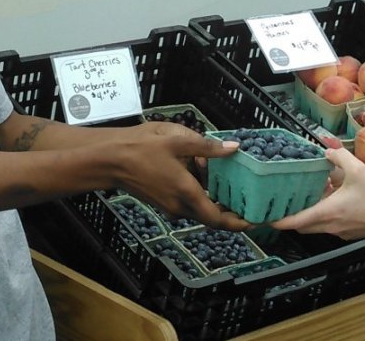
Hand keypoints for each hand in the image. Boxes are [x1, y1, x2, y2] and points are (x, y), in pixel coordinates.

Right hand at [114, 124, 250, 230]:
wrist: (109, 159)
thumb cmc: (140, 148)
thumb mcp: (177, 141)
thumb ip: (207, 147)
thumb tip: (233, 148)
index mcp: (186, 192)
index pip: (218, 219)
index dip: (239, 223)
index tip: (255, 222)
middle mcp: (179, 205)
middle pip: (211, 218)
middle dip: (231, 214)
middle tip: (250, 205)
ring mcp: (170, 206)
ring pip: (200, 211)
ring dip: (215, 203)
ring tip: (231, 187)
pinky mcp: (163, 202)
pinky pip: (189, 205)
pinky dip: (202, 197)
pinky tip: (205, 178)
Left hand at [269, 148, 364, 239]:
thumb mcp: (358, 170)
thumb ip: (340, 157)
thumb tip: (328, 150)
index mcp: (327, 212)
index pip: (295, 221)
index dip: (278, 220)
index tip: (266, 218)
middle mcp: (330, 225)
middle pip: (303, 225)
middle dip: (292, 216)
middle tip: (286, 203)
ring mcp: (340, 231)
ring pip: (318, 225)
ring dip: (312, 213)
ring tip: (312, 195)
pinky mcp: (350, 231)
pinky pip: (331, 225)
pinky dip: (326, 214)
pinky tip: (333, 198)